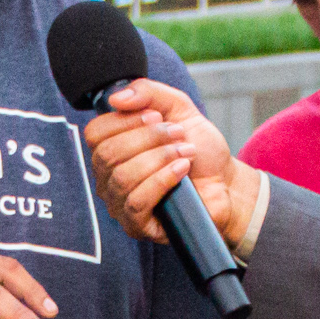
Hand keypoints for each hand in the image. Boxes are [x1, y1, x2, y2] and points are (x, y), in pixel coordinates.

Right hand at [82, 79, 263, 248]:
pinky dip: (162, 180)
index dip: (125, 120)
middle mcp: (108, 177)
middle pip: (107, 154)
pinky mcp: (136, 225)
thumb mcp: (178, 108)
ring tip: (185, 152)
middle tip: (178, 134)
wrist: (225, 182)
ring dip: (160, 158)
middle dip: (149, 138)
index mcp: (111, 149)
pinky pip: (137, 202)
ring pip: (122, 177)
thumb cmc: (198, 147)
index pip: (94, 133)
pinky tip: (182, 170)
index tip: (156, 116)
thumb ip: (148, 92)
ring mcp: (119, 204)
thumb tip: (115, 98)